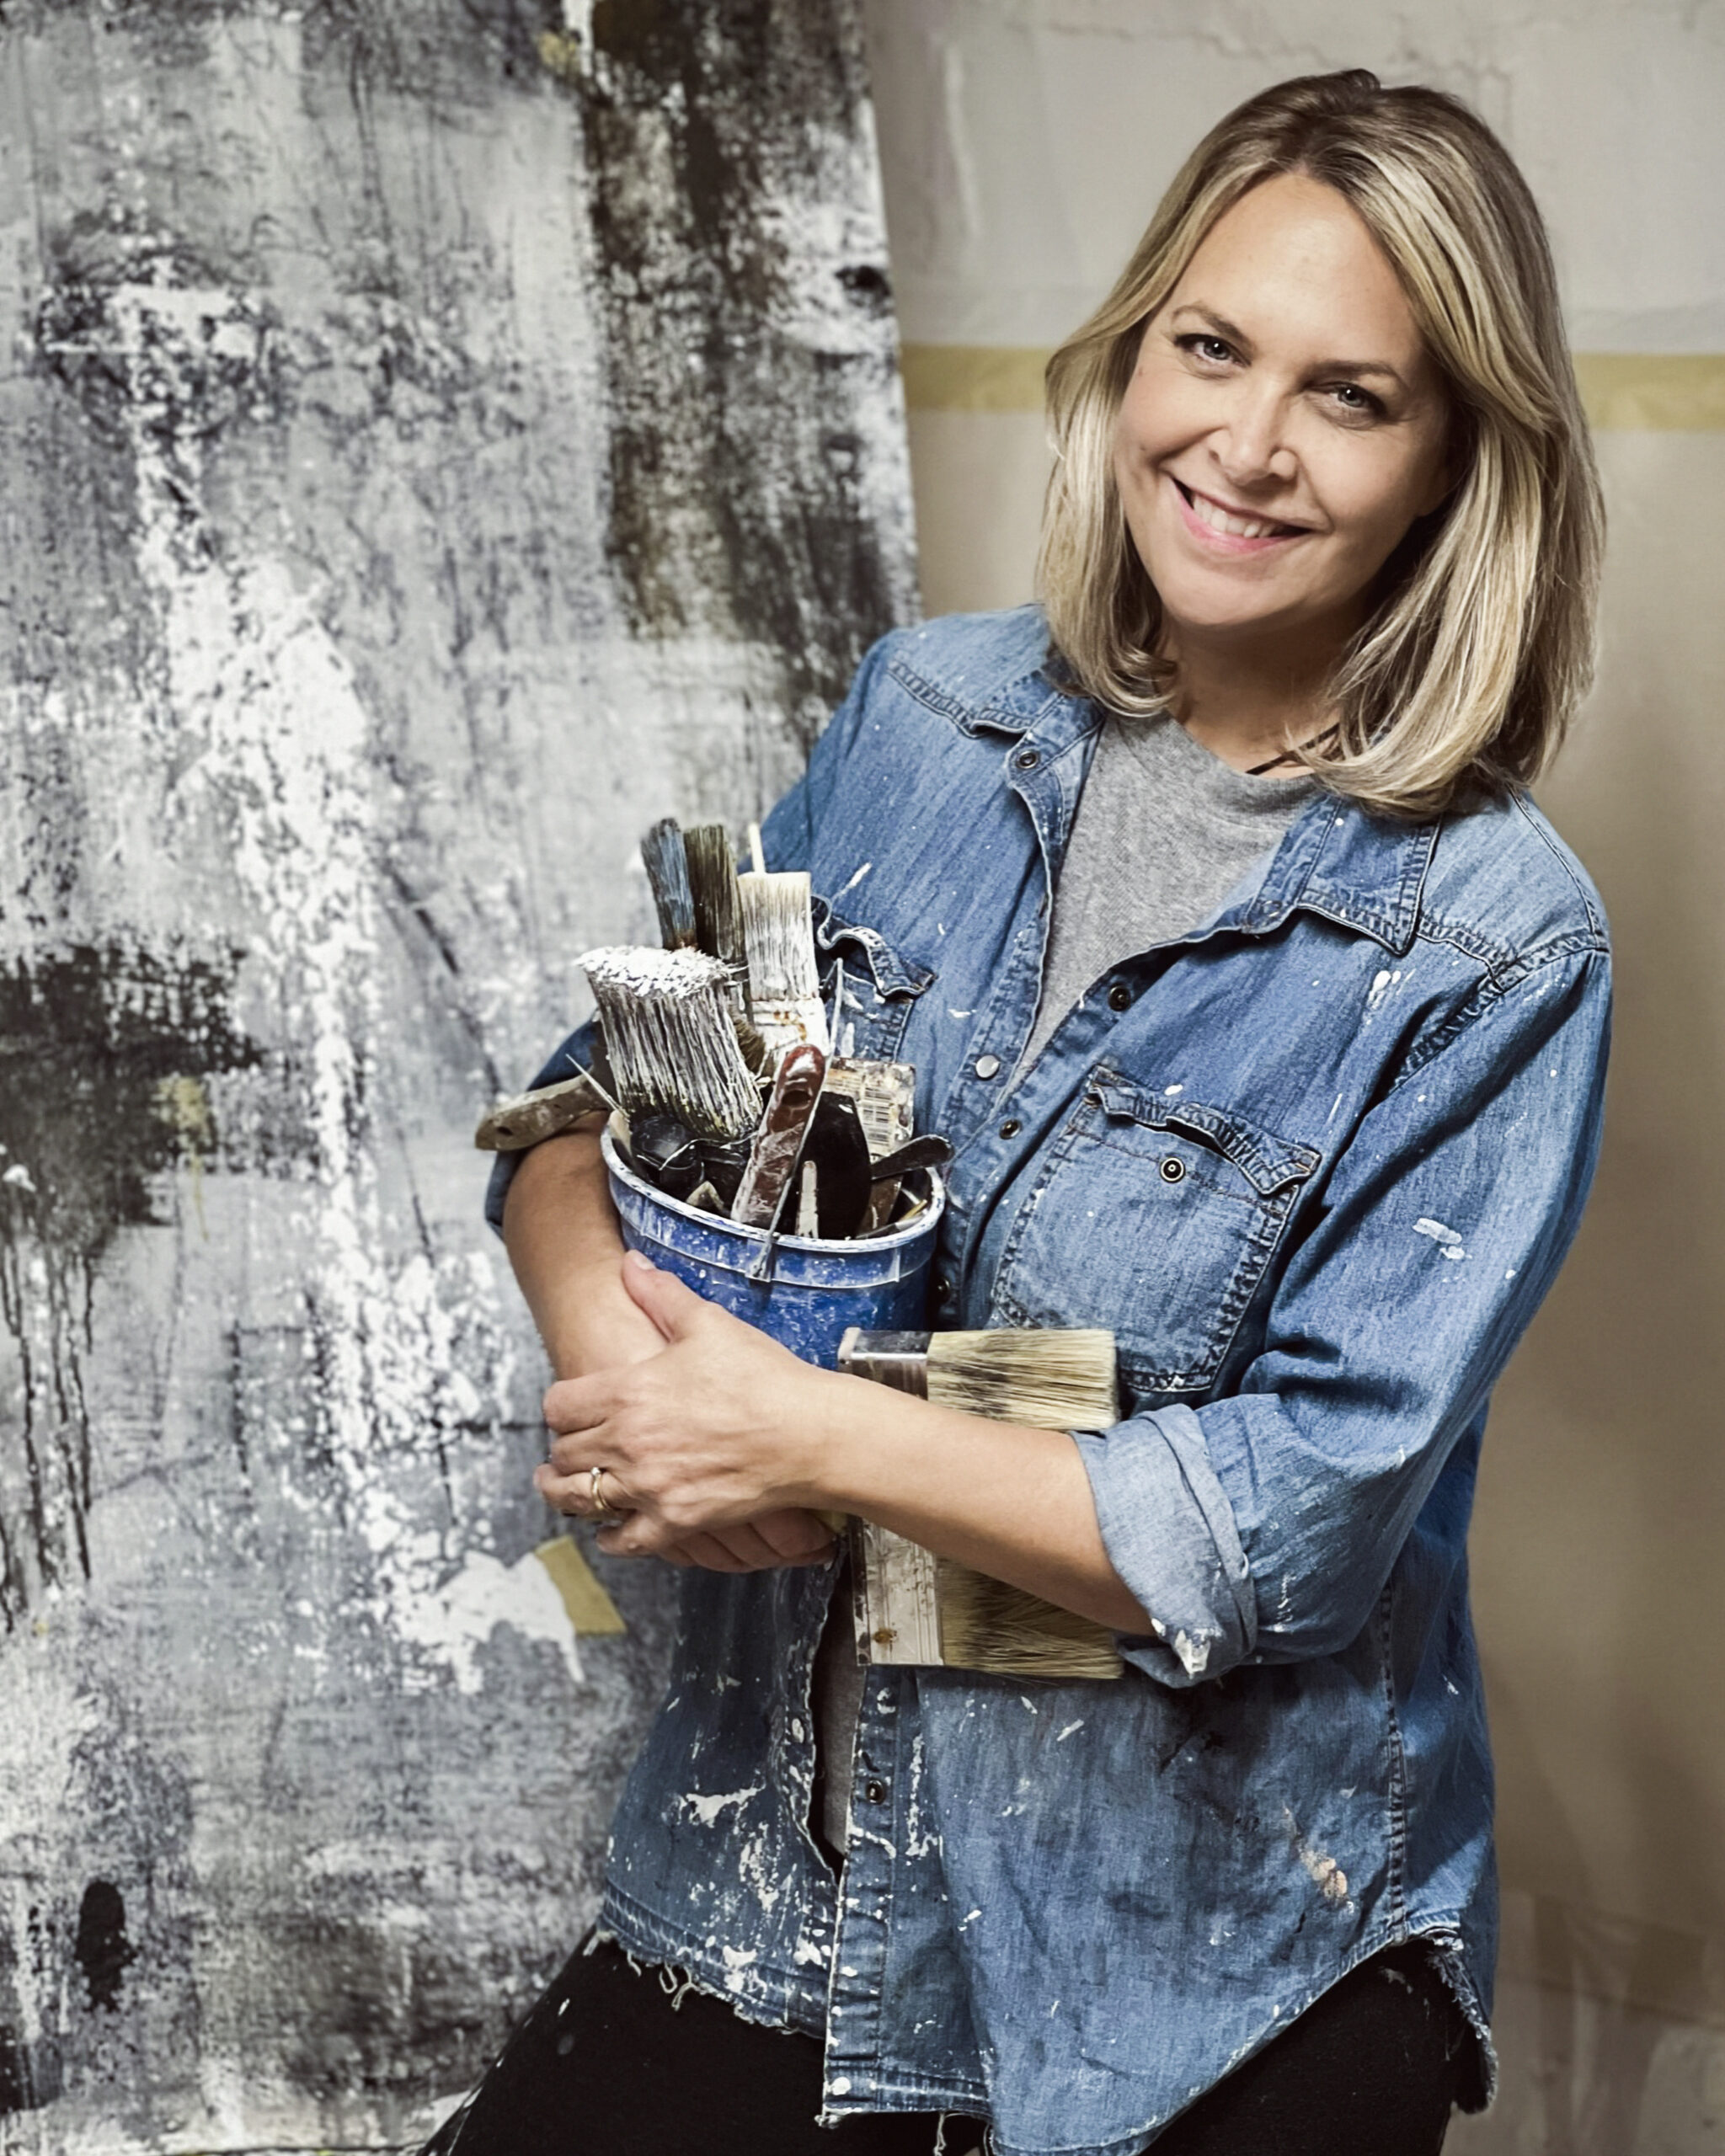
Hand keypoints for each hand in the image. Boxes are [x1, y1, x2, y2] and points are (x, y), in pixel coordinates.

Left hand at [534, 1251, 839, 1569]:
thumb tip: (630, 1263)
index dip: (558, 1407)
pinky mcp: (676, 1521)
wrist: (808, 1433)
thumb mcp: (708, 1323)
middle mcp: (628, 1442)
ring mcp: (649, 1486)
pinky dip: (610, 1537)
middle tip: (566, 1446)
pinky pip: (625, 1540)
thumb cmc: (763, 1376)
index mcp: (628, 1392)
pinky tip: (607, 1531)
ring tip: (559, 1488)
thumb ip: (660, 1294)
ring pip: (580, 1498)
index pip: (558, 1406)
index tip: (566, 1408)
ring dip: (564, 1493)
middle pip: (565, 1453)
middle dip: (562, 1447)